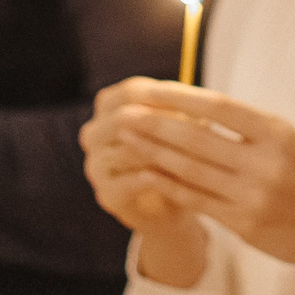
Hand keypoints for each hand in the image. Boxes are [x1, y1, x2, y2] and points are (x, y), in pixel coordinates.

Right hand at [79, 79, 208, 285]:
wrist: (171, 203)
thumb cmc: (178, 153)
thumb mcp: (181, 127)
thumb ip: (182, 110)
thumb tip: (200, 99)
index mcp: (109, 107)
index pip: (130, 92)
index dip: (164, 96)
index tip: (198, 102)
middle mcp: (95, 134)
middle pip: (121, 119)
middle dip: (161, 124)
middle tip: (195, 130)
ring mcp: (95, 165)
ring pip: (125, 152)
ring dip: (158, 153)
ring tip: (190, 156)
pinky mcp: (106, 194)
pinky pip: (126, 183)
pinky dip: (152, 179)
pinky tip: (174, 178)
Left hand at [86, 78, 294, 273]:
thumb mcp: (283, 142)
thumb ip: (243, 127)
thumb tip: (189, 103)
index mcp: (276, 132)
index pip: (219, 107)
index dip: (180, 96)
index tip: (148, 89)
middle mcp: (266, 161)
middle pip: (198, 139)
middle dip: (156, 125)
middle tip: (124, 114)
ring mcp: (254, 195)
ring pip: (191, 170)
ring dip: (154, 153)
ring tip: (128, 140)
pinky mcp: (245, 223)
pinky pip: (196, 199)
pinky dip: (169, 185)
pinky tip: (147, 174)